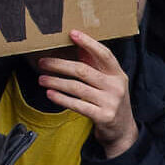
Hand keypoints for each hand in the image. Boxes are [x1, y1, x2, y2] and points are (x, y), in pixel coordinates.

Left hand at [35, 31, 138, 156]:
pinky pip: (78, 105)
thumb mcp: (109, 82)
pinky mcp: (103, 116)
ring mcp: (111, 102)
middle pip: (83, 70)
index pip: (104, 54)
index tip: (72, 33)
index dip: (88, 43)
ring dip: (56, 82)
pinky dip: (62, 99)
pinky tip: (50, 94)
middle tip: (43, 62)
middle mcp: (116, 86)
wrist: (123, 130)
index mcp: (118, 74)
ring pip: (77, 88)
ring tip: (42, 79)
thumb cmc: (111, 101)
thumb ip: (96, 66)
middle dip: (60, 65)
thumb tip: (76, 44)